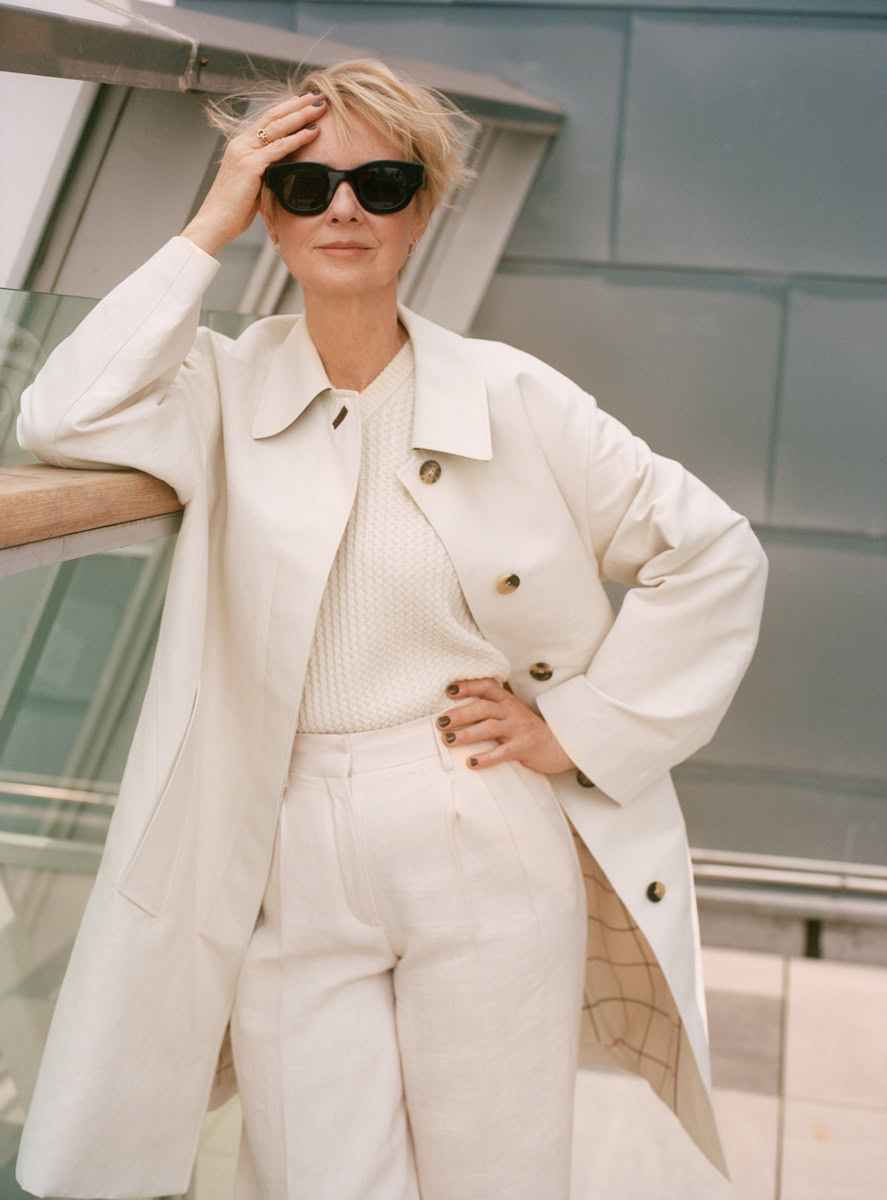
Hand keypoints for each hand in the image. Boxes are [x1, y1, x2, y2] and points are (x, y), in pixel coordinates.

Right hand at [181, 92, 326, 256]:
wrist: (214, 223)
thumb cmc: (233, 210)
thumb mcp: (252, 185)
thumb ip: (265, 173)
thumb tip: (283, 172)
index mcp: (240, 146)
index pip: (267, 120)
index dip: (287, 109)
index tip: (306, 102)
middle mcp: (241, 144)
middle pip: (273, 116)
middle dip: (298, 104)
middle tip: (319, 95)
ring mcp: (244, 152)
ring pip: (278, 127)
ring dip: (302, 116)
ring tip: (321, 107)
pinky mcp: (250, 165)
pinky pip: (279, 148)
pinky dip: (298, 139)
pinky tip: (313, 133)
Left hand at [437, 678, 574, 774]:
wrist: (559, 745)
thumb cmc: (526, 730)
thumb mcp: (511, 713)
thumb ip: (491, 709)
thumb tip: (455, 713)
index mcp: (507, 701)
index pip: (487, 686)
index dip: (468, 686)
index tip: (448, 690)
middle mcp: (512, 711)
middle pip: (483, 708)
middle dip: (460, 714)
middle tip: (440, 722)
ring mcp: (519, 729)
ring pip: (489, 728)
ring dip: (466, 734)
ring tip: (447, 740)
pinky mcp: (525, 747)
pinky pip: (503, 752)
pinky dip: (486, 758)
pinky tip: (471, 762)